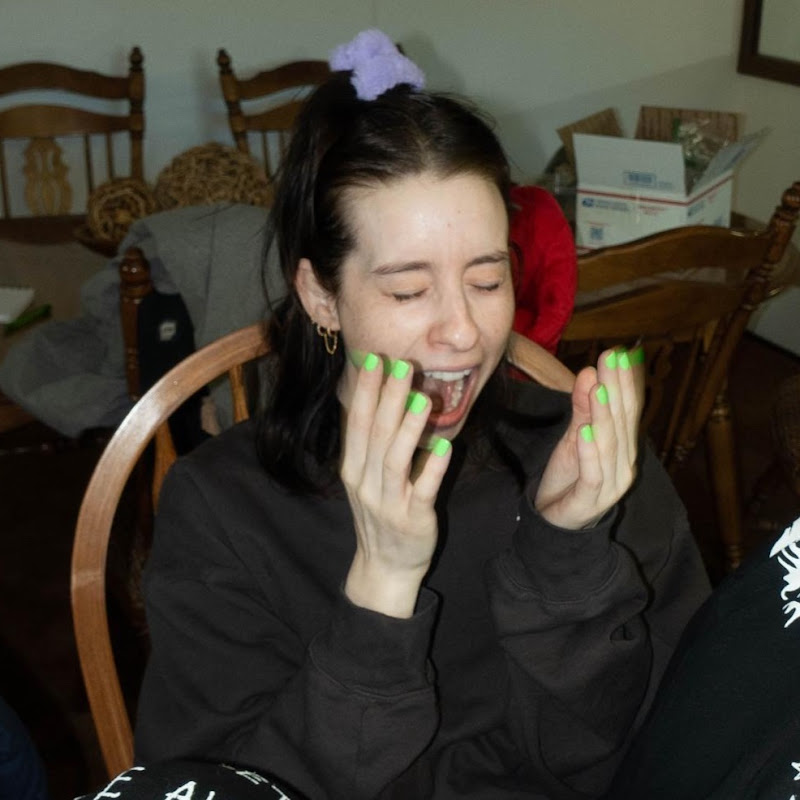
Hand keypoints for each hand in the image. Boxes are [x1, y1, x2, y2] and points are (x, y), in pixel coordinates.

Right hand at [340, 356, 452, 617]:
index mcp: (353, 467)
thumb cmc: (380, 512)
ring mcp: (388, 501)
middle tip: (402, 365)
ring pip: (395, 459)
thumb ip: (374, 442)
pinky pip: (423, 490)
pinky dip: (432, 468)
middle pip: (376, 434)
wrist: (385, 566)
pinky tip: (444, 447)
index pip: (357, 422)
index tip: (374, 359)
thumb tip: (387, 397)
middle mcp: (365, 482)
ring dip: (409, 428)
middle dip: (388, 398)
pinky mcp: (413, 519)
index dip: (366, 391)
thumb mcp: (366, 476)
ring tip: (422, 398)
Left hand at [534, 347, 643, 529]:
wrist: (554, 521)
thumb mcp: (572, 437)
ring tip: (598, 390)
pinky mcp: (592, 500)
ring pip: (610, 445)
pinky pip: (593, 473)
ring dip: (604, 416)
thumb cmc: (568, 476)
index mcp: (623, 446)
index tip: (618, 353)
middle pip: (623, 422)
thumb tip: (588, 373)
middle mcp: (624, 463)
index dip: (624, 382)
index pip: (627, 410)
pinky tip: (583, 433)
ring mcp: (612, 484)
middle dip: (618, 389)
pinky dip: (589, 452)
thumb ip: (581, 409)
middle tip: (612, 359)